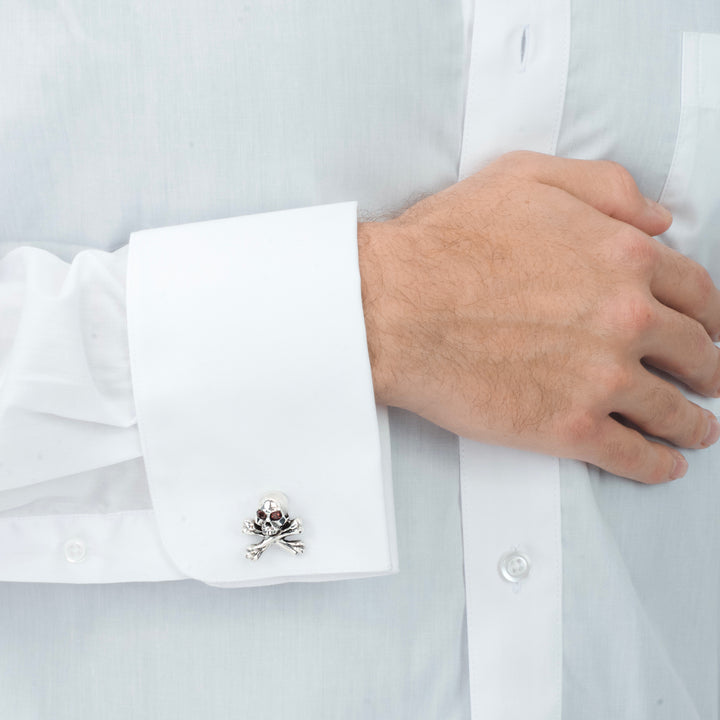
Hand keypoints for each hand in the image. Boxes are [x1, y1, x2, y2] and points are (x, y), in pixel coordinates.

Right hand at [358, 151, 719, 483]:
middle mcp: (627, 317)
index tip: (708, 330)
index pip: (694, 291)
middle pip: (693, 351)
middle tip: (705, 380)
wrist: (394, 307)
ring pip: (670, 409)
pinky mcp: (569, 427)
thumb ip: (602, 186)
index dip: (707, 314)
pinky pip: (633, 455)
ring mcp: (602, 377)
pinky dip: (657, 464)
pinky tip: (665, 465)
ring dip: (690, 422)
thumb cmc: (445, 242)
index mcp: (622, 256)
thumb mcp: (524, 177)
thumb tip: (660, 216)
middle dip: (706, 368)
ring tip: (695, 430)